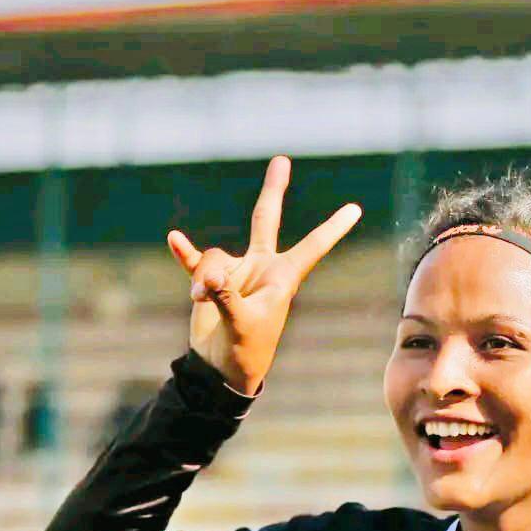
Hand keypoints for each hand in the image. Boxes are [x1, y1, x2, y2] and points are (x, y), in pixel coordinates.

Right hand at [167, 156, 360, 393]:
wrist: (221, 368)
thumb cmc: (246, 350)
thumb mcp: (241, 323)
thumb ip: (226, 296)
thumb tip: (209, 275)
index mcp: (283, 277)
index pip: (313, 246)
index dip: (333, 228)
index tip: (355, 209)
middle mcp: (261, 267)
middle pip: (266, 220)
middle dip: (273, 191)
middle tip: (282, 161)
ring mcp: (235, 272)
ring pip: (216, 256)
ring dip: (204, 275)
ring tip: (199, 299)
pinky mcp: (210, 281)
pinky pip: (196, 261)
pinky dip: (186, 253)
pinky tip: (175, 239)